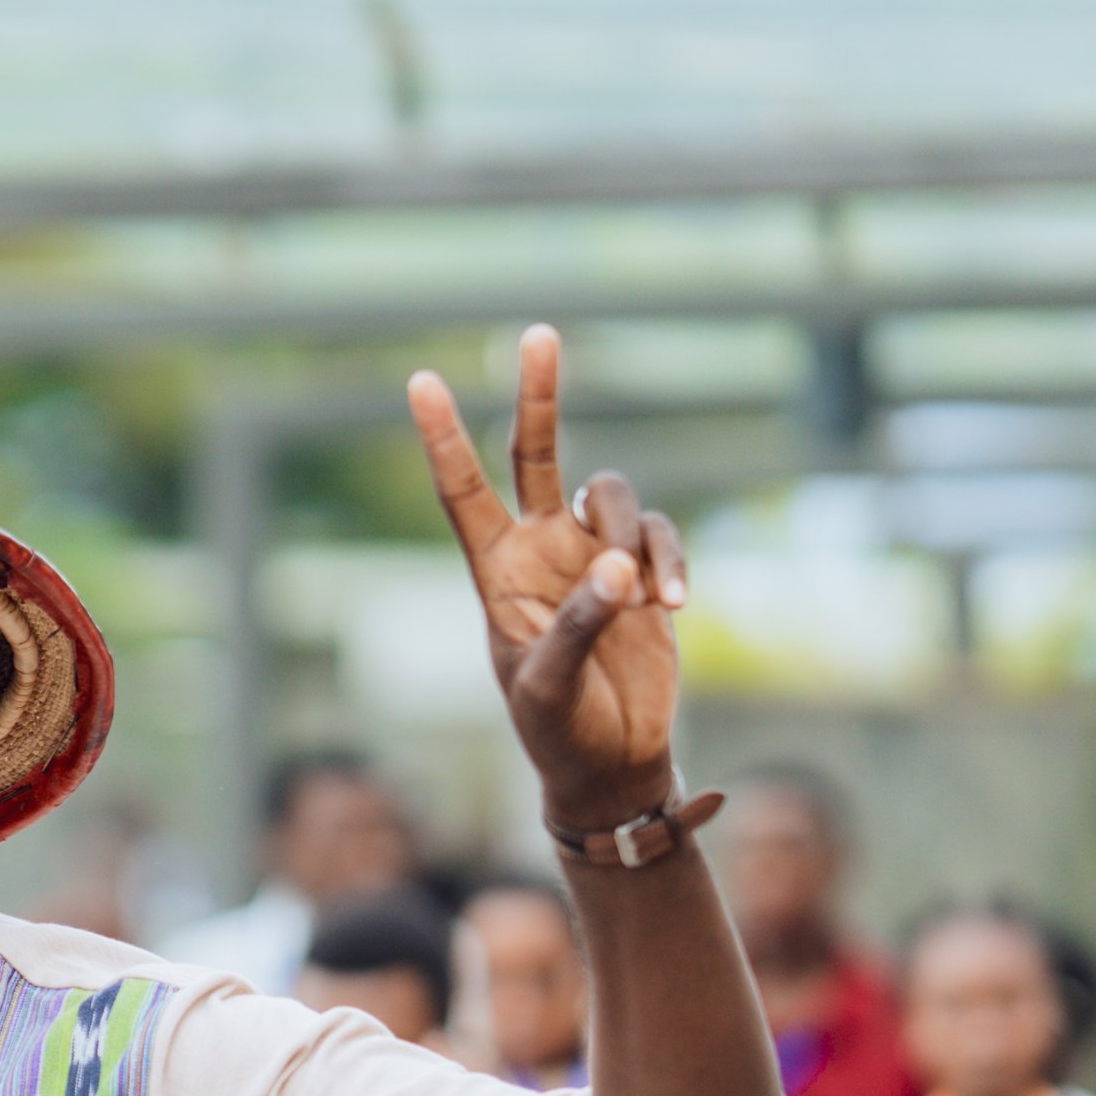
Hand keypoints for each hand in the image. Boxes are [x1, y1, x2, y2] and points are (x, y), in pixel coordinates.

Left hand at [410, 325, 691, 837]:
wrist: (609, 762)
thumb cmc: (559, 729)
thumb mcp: (550, 685)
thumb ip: (578, 624)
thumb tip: (615, 567)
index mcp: (495, 574)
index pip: (462, 493)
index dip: (444, 438)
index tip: (422, 380)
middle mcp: (539, 550)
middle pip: (534, 453)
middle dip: (538, 395)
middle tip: (536, 333)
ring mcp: (592, 556)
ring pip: (612, 495)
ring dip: (633, 538)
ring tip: (648, 603)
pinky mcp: (642, 571)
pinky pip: (658, 537)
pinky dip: (671, 564)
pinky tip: (673, 608)